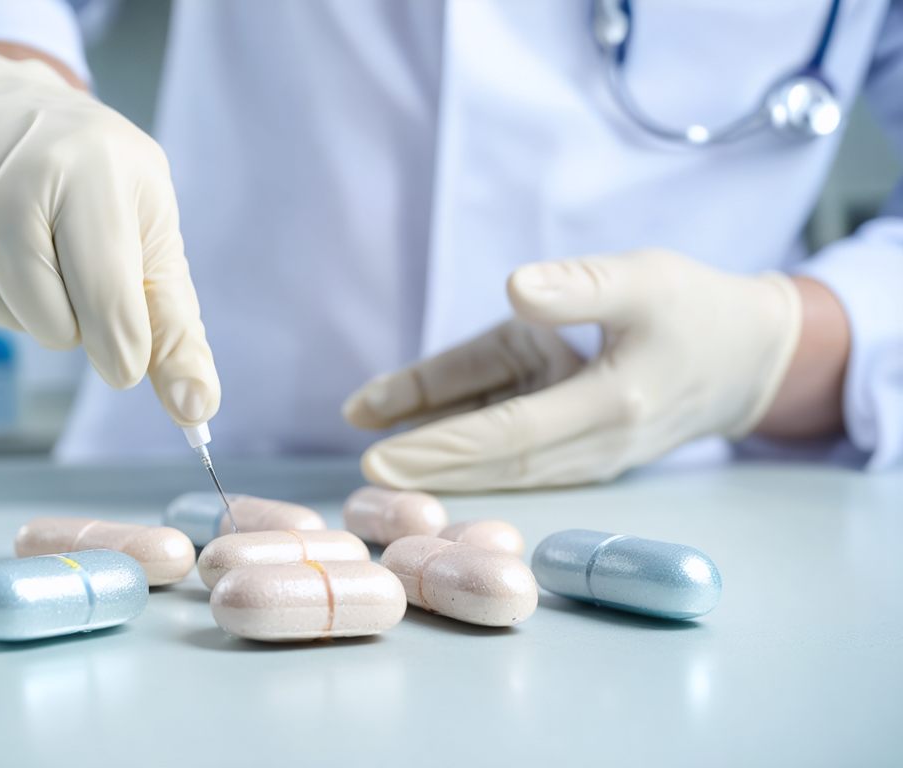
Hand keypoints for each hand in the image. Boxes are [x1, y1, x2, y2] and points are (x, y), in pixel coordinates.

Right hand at [0, 46, 218, 426]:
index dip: (119, 346)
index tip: (124, 361)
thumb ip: (174, 330)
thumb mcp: (152, 239)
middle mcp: (16, 161)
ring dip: (25, 310)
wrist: (16, 107)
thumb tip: (195, 408)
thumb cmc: (97, 182)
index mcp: (94, 165)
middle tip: (78, 280)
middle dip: (70, 322)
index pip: (104, 292)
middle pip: (44, 313)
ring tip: (36, 252)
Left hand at [343, 250, 801, 490]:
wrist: (748, 357)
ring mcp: (588, 451)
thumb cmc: (695, 307)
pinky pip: (516, 450)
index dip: (446, 444)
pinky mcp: (579, 446)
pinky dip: (469, 449)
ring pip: (503, 461)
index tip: (384, 453)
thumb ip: (582, 285)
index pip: (512, 430)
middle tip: (364, 473)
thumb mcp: (645, 278)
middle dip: (429, 467)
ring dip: (443, 465)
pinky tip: (416, 441)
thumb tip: (514, 286)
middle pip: (497, 459)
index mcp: (612, 401)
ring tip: (376, 463)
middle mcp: (596, 441)